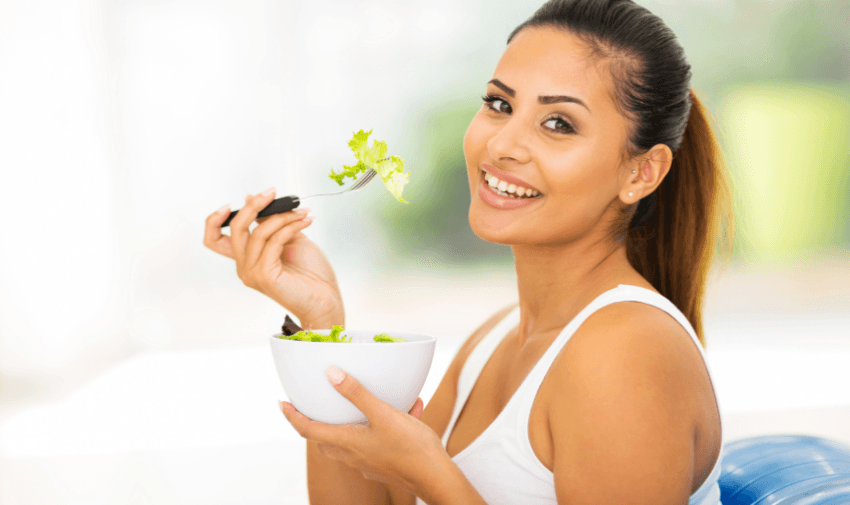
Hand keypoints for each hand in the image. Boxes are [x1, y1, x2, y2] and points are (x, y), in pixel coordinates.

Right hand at [204, 188, 343, 325]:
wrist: (325, 298)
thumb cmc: (310, 273)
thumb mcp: (289, 238)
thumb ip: (270, 223)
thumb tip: (250, 198)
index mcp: (246, 258)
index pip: (214, 239)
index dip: (216, 219)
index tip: (234, 201)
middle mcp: (244, 266)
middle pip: (235, 228)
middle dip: (254, 205)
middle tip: (272, 192)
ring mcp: (252, 272)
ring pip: (258, 232)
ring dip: (283, 216)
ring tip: (303, 213)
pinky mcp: (263, 275)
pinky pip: (273, 242)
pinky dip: (289, 227)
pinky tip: (305, 221)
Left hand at [280, 366, 444, 496]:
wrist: (435, 477)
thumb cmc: (410, 448)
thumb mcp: (383, 413)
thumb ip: (357, 393)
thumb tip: (331, 374)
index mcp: (347, 443)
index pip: (309, 430)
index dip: (293, 416)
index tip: (282, 404)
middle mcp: (353, 456)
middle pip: (325, 439)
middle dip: (317, 423)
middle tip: (313, 406)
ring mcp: (368, 462)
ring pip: (350, 440)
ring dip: (353, 421)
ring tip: (366, 401)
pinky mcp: (384, 463)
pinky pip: (376, 441)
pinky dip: (382, 424)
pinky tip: (409, 408)